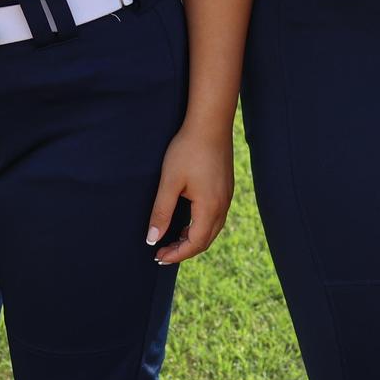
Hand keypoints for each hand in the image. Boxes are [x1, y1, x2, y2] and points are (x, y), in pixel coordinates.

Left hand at [146, 120, 233, 264]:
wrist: (210, 123)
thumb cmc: (188, 150)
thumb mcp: (169, 182)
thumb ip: (161, 213)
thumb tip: (152, 240)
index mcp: (209, 207)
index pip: (194, 243)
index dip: (176, 254)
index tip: (157, 256)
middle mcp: (222, 205)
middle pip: (205, 240)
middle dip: (184, 250)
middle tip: (162, 253)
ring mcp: (227, 196)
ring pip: (212, 229)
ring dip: (193, 239)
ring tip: (173, 240)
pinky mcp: (226, 187)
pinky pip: (216, 217)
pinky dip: (201, 226)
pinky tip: (188, 221)